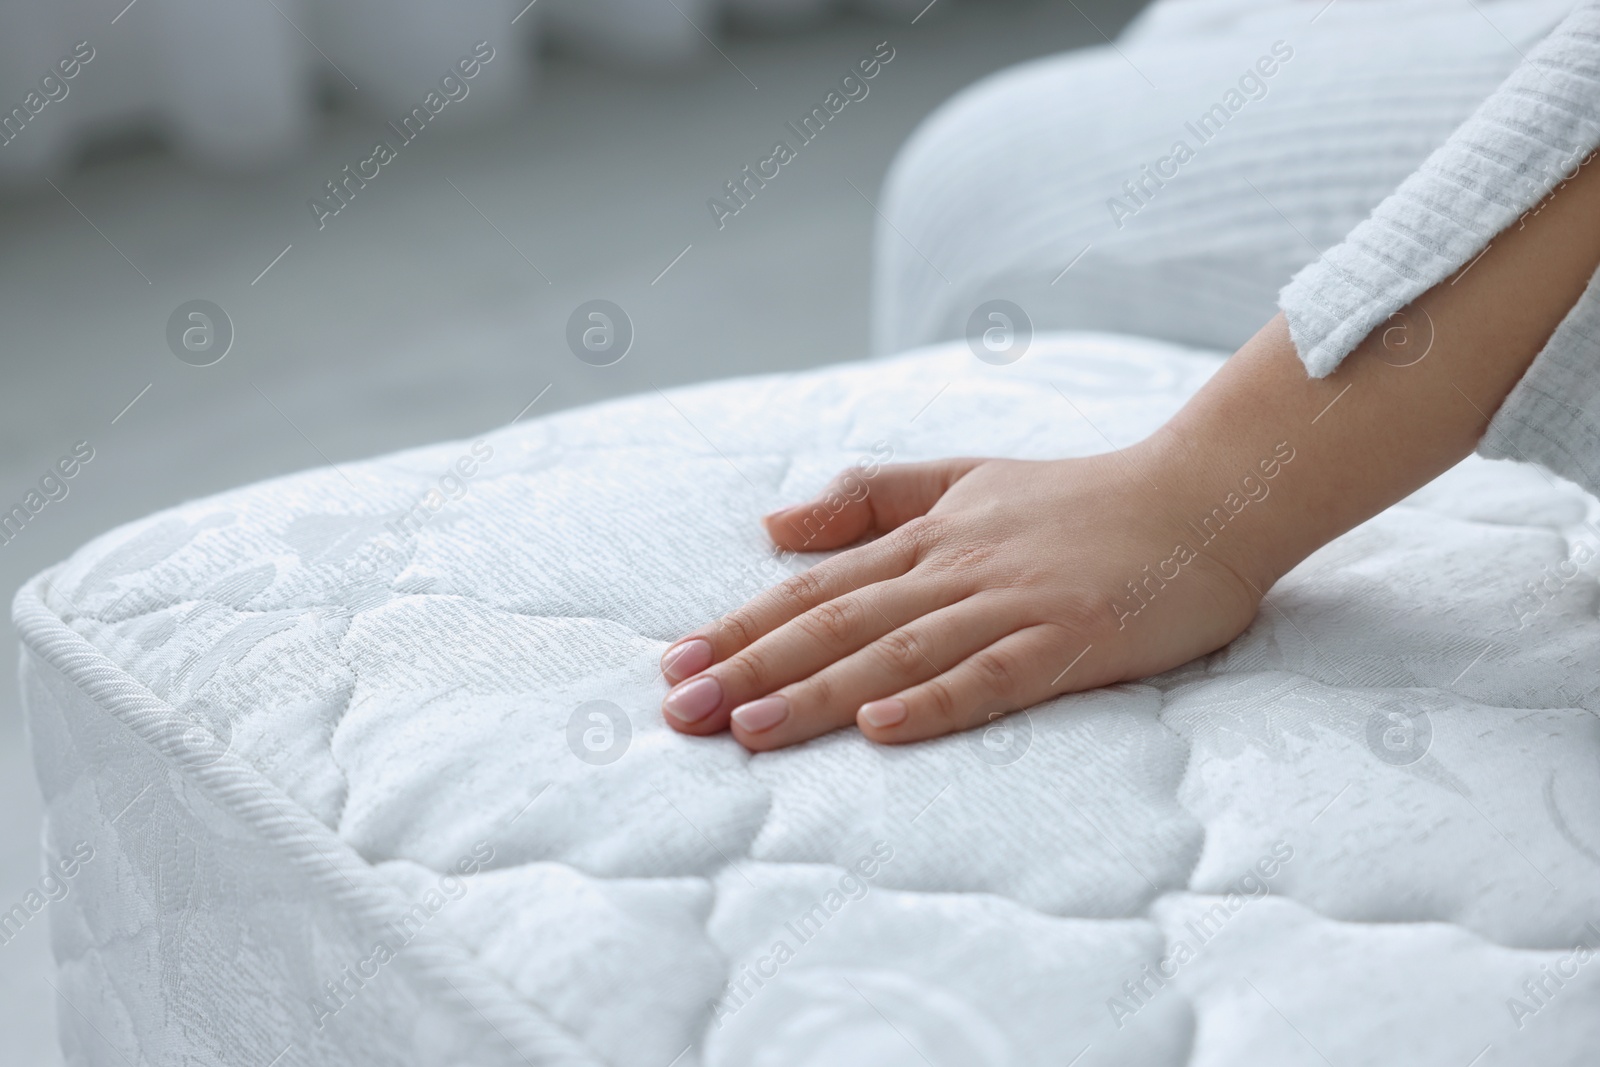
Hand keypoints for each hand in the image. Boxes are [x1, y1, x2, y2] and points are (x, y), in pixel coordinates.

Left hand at [657, 444, 1268, 750]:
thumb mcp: (964, 478)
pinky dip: (934, 703)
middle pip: (837, 625)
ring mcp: (1013, 605)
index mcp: (928, 537)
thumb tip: (774, 527)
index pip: (815, 589)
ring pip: (897, 654)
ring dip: (817, 693)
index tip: (675, 663)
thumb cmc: (1079, 499)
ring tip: (748, 729)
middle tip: (681, 712)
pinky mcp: (1071, 641)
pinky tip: (880, 730)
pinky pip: (992, 676)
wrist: (1202, 496)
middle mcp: (956, 570)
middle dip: (752, 668)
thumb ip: (871, 498)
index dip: (742, 626)